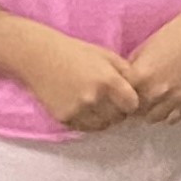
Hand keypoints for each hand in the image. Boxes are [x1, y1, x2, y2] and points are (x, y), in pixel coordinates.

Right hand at [19, 29, 142, 132]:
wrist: (39, 56)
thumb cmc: (75, 52)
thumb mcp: (106, 55)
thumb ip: (126, 72)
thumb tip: (141, 89)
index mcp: (108, 81)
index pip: (133, 105)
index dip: (131, 102)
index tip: (125, 97)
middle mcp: (95, 98)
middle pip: (119, 118)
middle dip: (119, 111)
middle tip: (111, 101)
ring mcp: (78, 110)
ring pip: (103, 126)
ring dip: (105, 118)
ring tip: (98, 105)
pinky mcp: (65, 118)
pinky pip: (85, 128)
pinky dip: (89, 121)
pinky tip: (84, 108)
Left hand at [125, 15, 180, 121]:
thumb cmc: (171, 36)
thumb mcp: (142, 50)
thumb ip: (131, 71)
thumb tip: (124, 86)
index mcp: (140, 76)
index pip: (120, 99)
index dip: (118, 99)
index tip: (120, 98)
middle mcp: (155, 91)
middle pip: (134, 112)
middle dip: (132, 107)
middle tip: (135, 101)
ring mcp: (173, 98)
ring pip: (152, 118)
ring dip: (149, 112)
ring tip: (151, 102)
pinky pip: (172, 119)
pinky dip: (167, 114)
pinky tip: (166, 104)